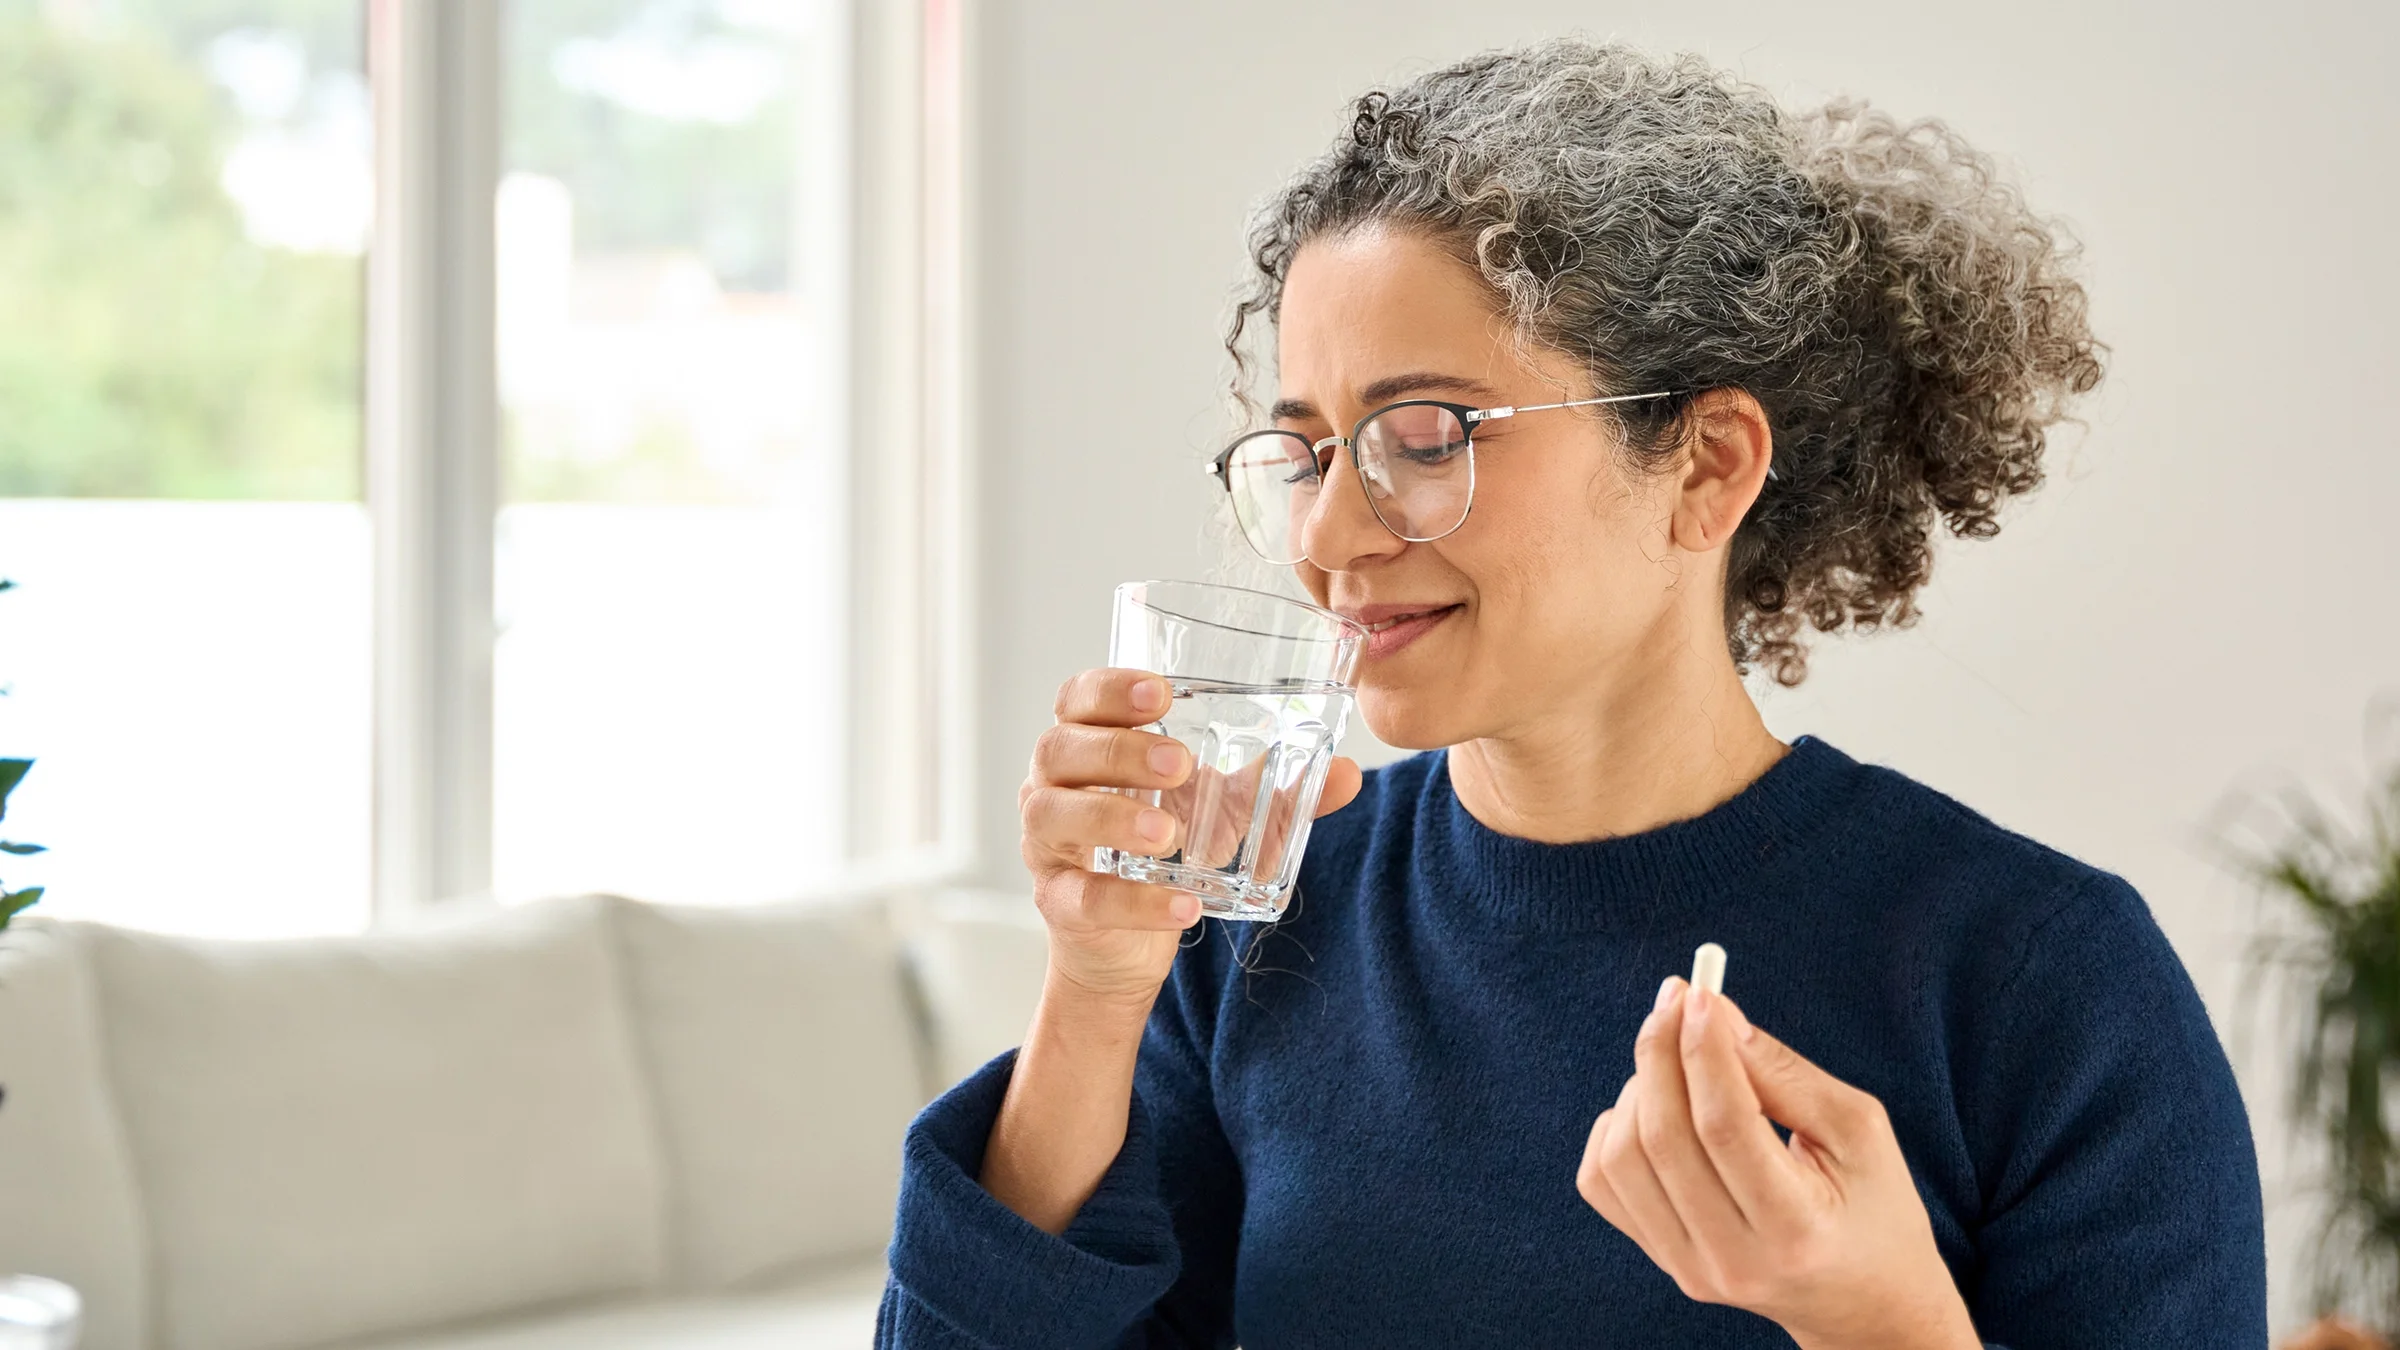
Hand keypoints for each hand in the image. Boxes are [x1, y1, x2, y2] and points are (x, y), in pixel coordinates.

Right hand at [1019, 667, 1361, 1004]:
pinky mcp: (1058, 902)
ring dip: (1112, 816)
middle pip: (1061, 746)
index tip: (1161, 693)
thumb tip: (1348, 772)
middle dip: (1119, 749)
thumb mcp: (1222, 811)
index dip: (1109, 688)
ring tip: (1168, 832)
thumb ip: (1274, 789)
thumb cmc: (1166, 847)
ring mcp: (1048, 844)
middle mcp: (1053, 785)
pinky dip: (1135, 901)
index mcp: (1090, 743)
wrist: (1126, 943)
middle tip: (1180, 764)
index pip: (1078, 697)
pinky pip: (1084, 896)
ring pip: (1054, 814)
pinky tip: (1184, 905)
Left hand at [1576, 976, 1980, 1349]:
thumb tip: (1713, 1013)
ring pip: (1623, 1156)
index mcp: (1797, 1230)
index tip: (1701, 994)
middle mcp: (1734, 1258)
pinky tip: (1655, 1108)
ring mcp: (1689, 1268)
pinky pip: (1602, 1181)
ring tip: (1679, 1063)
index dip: (1705, 1051)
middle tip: (1677, 999)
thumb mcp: (1857, 1131)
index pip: (1726, 1127)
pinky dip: (1615, 1128)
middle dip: (1661, 1053)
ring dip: (1639, 1087)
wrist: (1863, 1300)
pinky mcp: (1662, 1261)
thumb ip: (1783, 1072)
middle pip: (1664, 1138)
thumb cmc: (1872, 1206)